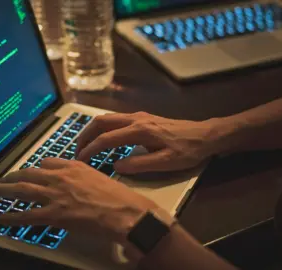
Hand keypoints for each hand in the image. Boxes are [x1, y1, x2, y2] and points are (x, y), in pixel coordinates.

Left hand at [0, 158, 158, 244]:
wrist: (124, 211)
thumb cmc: (117, 197)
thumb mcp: (98, 177)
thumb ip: (82, 177)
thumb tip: (75, 186)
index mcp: (73, 166)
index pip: (47, 161)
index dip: (36, 168)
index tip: (30, 171)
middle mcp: (60, 177)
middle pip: (29, 173)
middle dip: (12, 176)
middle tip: (2, 179)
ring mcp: (55, 195)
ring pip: (22, 190)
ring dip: (4, 191)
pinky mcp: (53, 215)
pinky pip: (26, 215)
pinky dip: (10, 217)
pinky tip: (1, 218)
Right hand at [76, 112, 222, 173]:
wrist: (205, 135)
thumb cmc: (188, 150)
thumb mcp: (166, 163)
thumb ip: (139, 165)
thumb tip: (116, 166)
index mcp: (139, 130)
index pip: (106, 139)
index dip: (90, 150)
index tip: (80, 161)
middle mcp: (135, 119)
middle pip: (100, 122)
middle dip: (84, 135)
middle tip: (76, 151)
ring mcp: (138, 116)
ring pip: (106, 118)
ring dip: (92, 130)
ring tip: (85, 145)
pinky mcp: (142, 117)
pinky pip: (115, 119)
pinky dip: (102, 128)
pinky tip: (102, 139)